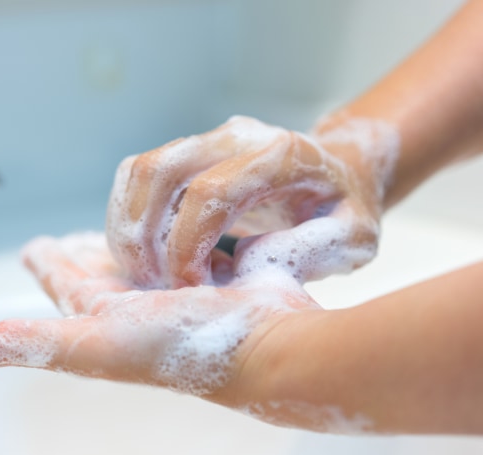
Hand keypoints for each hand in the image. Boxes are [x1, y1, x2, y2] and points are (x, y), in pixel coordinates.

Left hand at [0, 232, 318, 405]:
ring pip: (147, 254)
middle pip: (104, 268)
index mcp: (105, 314)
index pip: (65, 281)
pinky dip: (183, 231)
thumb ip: (29, 342)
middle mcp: (140, 304)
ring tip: (125, 224)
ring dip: (134, 238)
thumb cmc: (184, 349)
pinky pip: (191, 244)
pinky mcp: (219, 272)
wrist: (268, 346)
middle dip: (86, 250)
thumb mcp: (94, 341)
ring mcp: (181, 289)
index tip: (31, 244)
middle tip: (71, 234)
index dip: (47, 263)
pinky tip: (185, 224)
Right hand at [106, 115, 398, 288]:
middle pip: (160, 171)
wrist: (338, 172)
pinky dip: (127, 218)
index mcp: (281, 155)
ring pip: (139, 171)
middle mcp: (237, 136)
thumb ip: (314, 249)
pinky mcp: (188, 153)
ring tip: (143, 273)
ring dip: (127, 227)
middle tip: (154, 285)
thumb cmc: (346, 209)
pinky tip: (145, 255)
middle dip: (143, 237)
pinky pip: (137, 177)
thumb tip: (250, 263)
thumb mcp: (355, 238)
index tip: (192, 290)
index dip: (187, 247)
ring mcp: (208, 140)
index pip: (209, 193)